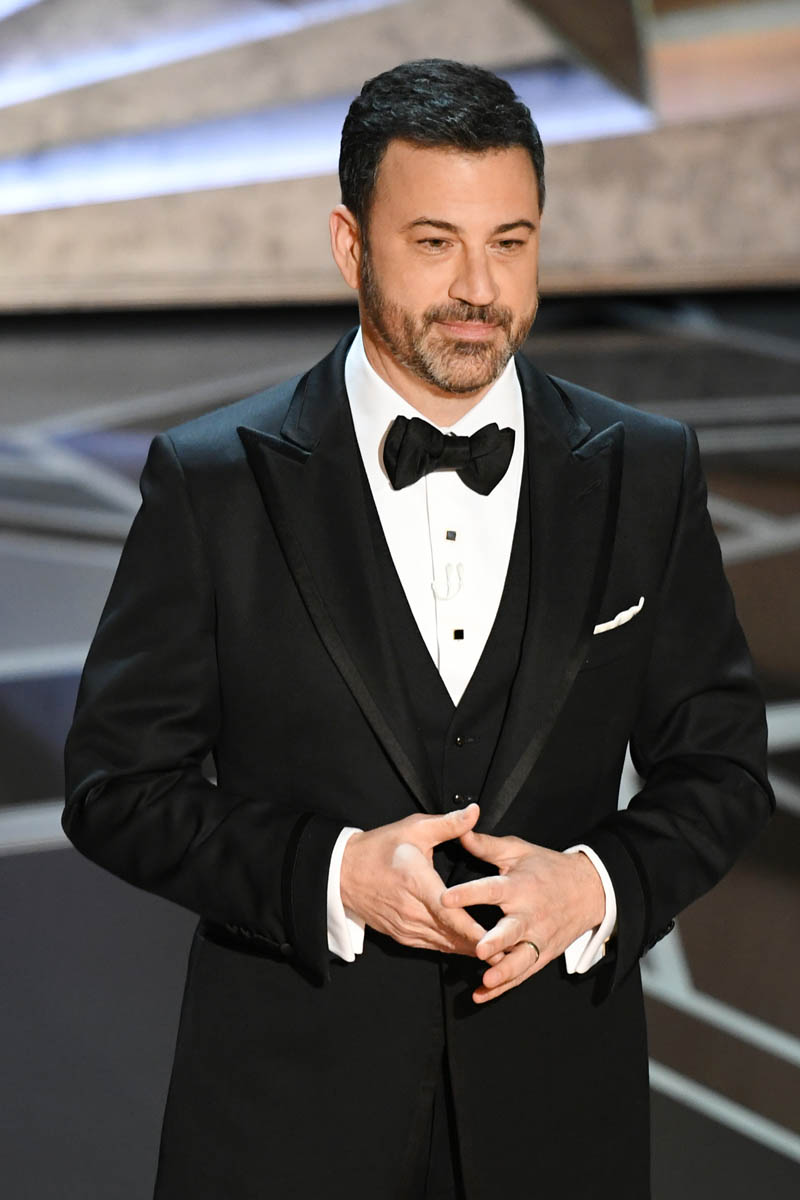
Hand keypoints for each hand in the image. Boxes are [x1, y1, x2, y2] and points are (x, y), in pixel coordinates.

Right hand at [340, 804, 489, 955]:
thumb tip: (476, 810)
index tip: (497, 936)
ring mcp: (404, 927)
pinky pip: (430, 947)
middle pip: (450, 934)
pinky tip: (468, 948)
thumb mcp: (414, 828)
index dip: (474, 928)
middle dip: (480, 944)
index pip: (450, 912)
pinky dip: (450, 948)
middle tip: (509, 950)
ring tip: (496, 954)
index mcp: (417, 883)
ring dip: (467, 950)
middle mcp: (411, 910)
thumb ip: (449, 823)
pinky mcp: (400, 935)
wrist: (341, 872)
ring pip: (442, 945)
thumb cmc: (380, 847)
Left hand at [441, 831, 605, 1002]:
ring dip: (503, 971)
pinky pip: (522, 974)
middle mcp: (529, 914)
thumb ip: (487, 846)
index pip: (492, 890)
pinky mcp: (542, 954)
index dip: (469, 893)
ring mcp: (538, 938)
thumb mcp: (519, 850)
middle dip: (496, 941)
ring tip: (486, 980)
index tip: (446, 897)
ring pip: (521, 959)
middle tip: (479, 949)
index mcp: (520, 886)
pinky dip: (503, 986)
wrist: (589, 890)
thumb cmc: (547, 868)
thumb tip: (459, 831)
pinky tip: (482, 994)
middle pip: (512, 930)